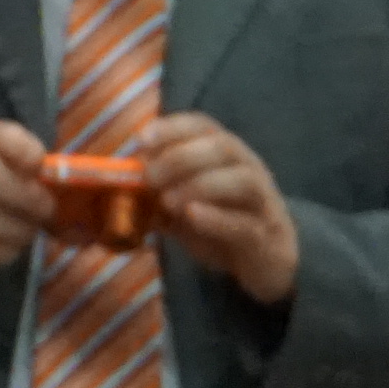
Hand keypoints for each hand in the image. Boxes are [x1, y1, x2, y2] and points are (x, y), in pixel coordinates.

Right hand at [0, 119, 52, 273]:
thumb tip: (81, 204)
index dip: (20, 147)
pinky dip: (4, 249)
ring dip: (16, 228)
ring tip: (30, 229)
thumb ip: (41, 176)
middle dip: (21, 194)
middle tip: (47, 208)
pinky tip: (13, 244)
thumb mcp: (12, 166)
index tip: (39, 164)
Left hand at [140, 112, 297, 304]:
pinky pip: (247, 223)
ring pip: (243, 179)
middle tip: (149, 177)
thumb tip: (121, 186)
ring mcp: (263, 203)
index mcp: (226, 154)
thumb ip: (158, 192)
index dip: (172, 127)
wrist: (268, 262)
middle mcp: (249, 169)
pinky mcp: (267, 238)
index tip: (141, 139)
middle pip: (223, 146)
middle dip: (181, 157)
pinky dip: (217, 217)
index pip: (203, 125)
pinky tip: (192, 216)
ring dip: (201, 184)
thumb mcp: (184, 204)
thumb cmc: (221, 222)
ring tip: (168, 200)